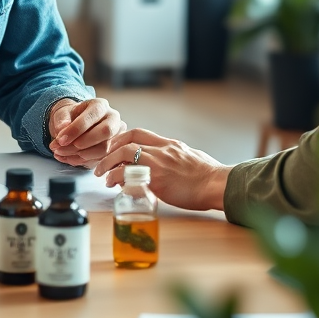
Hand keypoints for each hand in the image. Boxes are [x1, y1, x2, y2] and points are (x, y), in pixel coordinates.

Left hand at [48, 97, 124, 167]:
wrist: (73, 124)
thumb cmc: (70, 116)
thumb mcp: (62, 113)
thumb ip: (62, 119)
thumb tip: (62, 128)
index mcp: (101, 105)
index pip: (93, 116)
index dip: (76, 129)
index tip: (61, 139)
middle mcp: (112, 119)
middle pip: (106, 132)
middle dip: (83, 143)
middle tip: (62, 148)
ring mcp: (115, 136)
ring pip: (103, 149)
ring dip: (80, 155)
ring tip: (60, 153)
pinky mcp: (112, 150)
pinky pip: (99, 159)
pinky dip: (81, 161)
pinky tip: (67, 158)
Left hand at [94, 128, 230, 211]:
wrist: (216, 184)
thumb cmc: (209, 175)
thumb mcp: (191, 157)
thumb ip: (177, 156)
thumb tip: (172, 161)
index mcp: (169, 144)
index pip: (139, 133)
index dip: (122, 138)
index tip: (113, 147)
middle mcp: (161, 150)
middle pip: (127, 141)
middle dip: (110, 150)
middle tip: (102, 162)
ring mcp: (158, 163)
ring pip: (124, 154)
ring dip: (108, 163)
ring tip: (102, 175)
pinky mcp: (156, 179)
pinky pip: (128, 175)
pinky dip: (116, 178)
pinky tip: (112, 185)